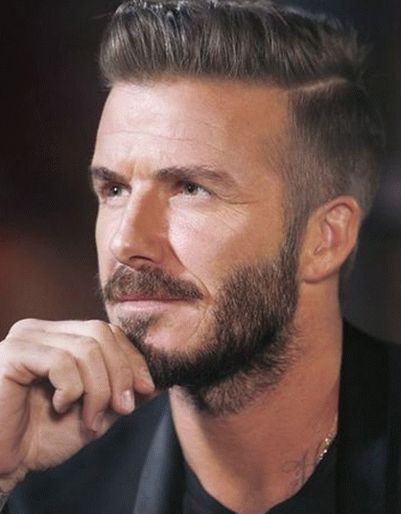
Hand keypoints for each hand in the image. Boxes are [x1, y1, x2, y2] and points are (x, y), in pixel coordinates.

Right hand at [0, 319, 154, 492]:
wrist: (6, 463)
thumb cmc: (46, 435)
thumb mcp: (98, 411)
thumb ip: (125, 391)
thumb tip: (161, 379)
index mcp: (61, 336)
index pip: (108, 331)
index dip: (133, 358)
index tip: (147, 389)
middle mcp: (42, 330)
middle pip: (101, 334)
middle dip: (121, 373)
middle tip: (124, 409)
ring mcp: (26, 338)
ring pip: (86, 349)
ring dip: (98, 390)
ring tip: (91, 419)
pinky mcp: (12, 354)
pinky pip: (60, 362)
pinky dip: (72, 390)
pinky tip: (60, 407)